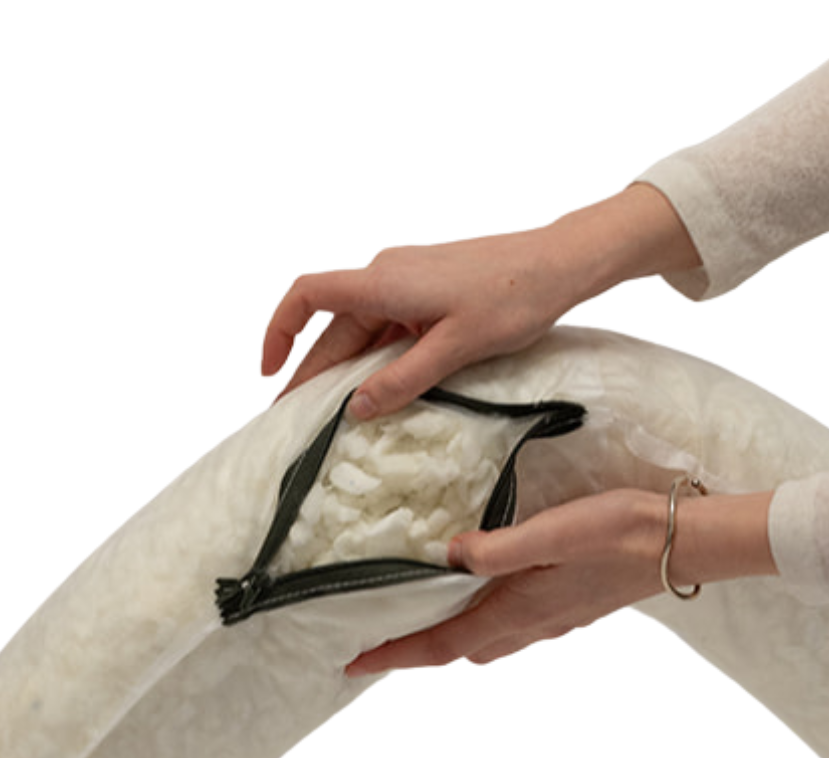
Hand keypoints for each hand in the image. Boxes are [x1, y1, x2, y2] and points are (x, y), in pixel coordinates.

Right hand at [262, 188, 697, 420]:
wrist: (560, 263)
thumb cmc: (514, 298)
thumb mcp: (457, 349)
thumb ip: (404, 380)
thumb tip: (356, 409)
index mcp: (385, 281)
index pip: (308, 295)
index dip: (279, 330)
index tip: (268, 372)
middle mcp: (387, 275)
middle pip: (333, 327)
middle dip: (311, 373)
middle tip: (296, 423)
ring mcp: (407, 281)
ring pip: (360, 331)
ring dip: (344, 372)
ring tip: (331, 418)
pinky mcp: (427, 291)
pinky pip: (386, 328)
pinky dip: (374, 361)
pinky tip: (377, 394)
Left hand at [344, 487, 777, 676]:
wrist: (687, 542)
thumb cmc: (623, 530)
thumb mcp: (553, 531)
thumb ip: (497, 548)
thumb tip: (448, 555)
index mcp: (517, 611)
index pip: (440, 644)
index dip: (395, 656)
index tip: (352, 665)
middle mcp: (530, 625)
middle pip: (458, 650)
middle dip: (415, 652)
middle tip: (376, 643)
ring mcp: (553, 620)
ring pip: (485, 641)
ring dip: (449, 639)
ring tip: (419, 624)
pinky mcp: (570, 606)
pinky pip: (511, 626)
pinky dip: (481, 622)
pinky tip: (484, 597)